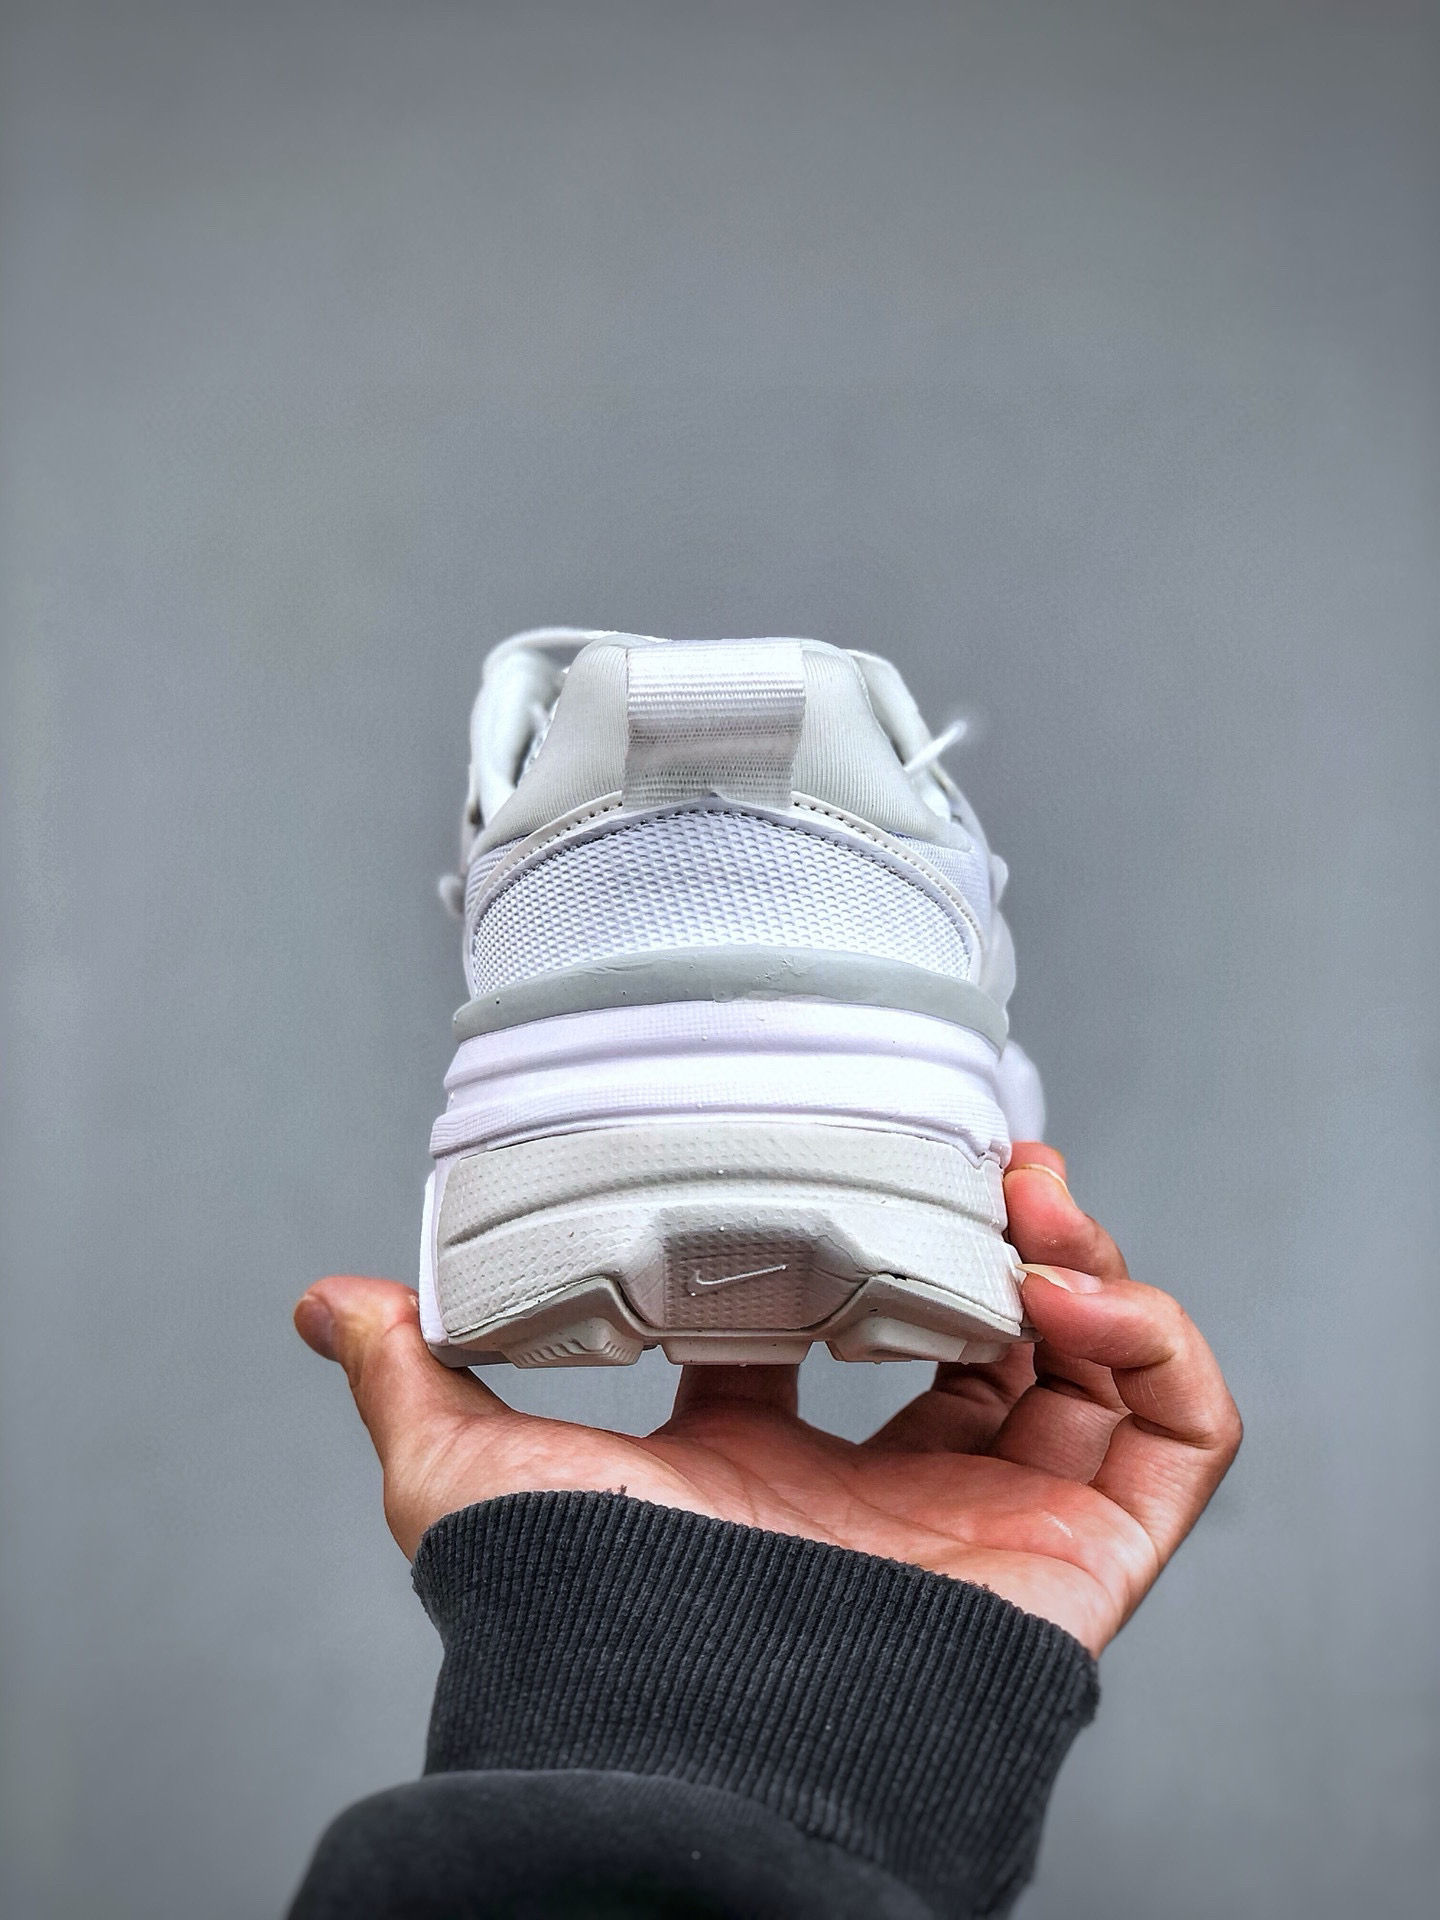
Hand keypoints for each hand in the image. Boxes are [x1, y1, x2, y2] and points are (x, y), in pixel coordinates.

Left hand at [295, 1144, 1239, 1654]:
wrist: (681, 1738)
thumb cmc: (584, 1622)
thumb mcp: (475, 1468)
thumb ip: (417, 1375)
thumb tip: (328, 1300)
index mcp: (777, 1477)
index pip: (852, 1340)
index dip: (875, 1241)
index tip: (880, 1155)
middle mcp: (895, 1502)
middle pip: (994, 1346)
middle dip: (1003, 1237)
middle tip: (994, 1162)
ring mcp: (996, 1530)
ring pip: (1097, 1381)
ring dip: (1091, 1272)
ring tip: (1041, 1207)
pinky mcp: (1082, 1564)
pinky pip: (1181, 1447)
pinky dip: (1163, 1351)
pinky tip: (1085, 1297)